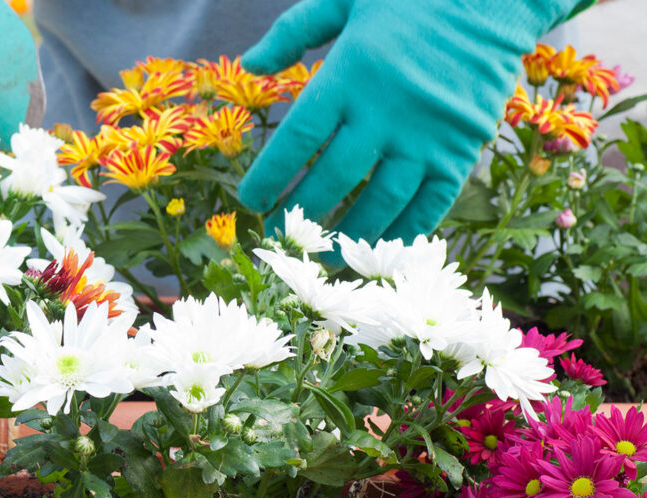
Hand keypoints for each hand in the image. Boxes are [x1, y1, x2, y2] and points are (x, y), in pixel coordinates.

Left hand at [237, 0, 585, 243]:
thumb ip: (295, 31)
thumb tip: (250, 64)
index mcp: (350, 74)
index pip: (298, 138)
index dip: (269, 176)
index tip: (249, 201)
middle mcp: (385, 112)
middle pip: (333, 178)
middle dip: (301, 212)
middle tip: (280, 233)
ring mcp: (426, 135)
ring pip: (380, 201)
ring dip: (349, 234)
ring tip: (325, 254)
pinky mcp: (460, 149)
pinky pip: (430, 203)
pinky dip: (404, 231)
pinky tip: (381, 249)